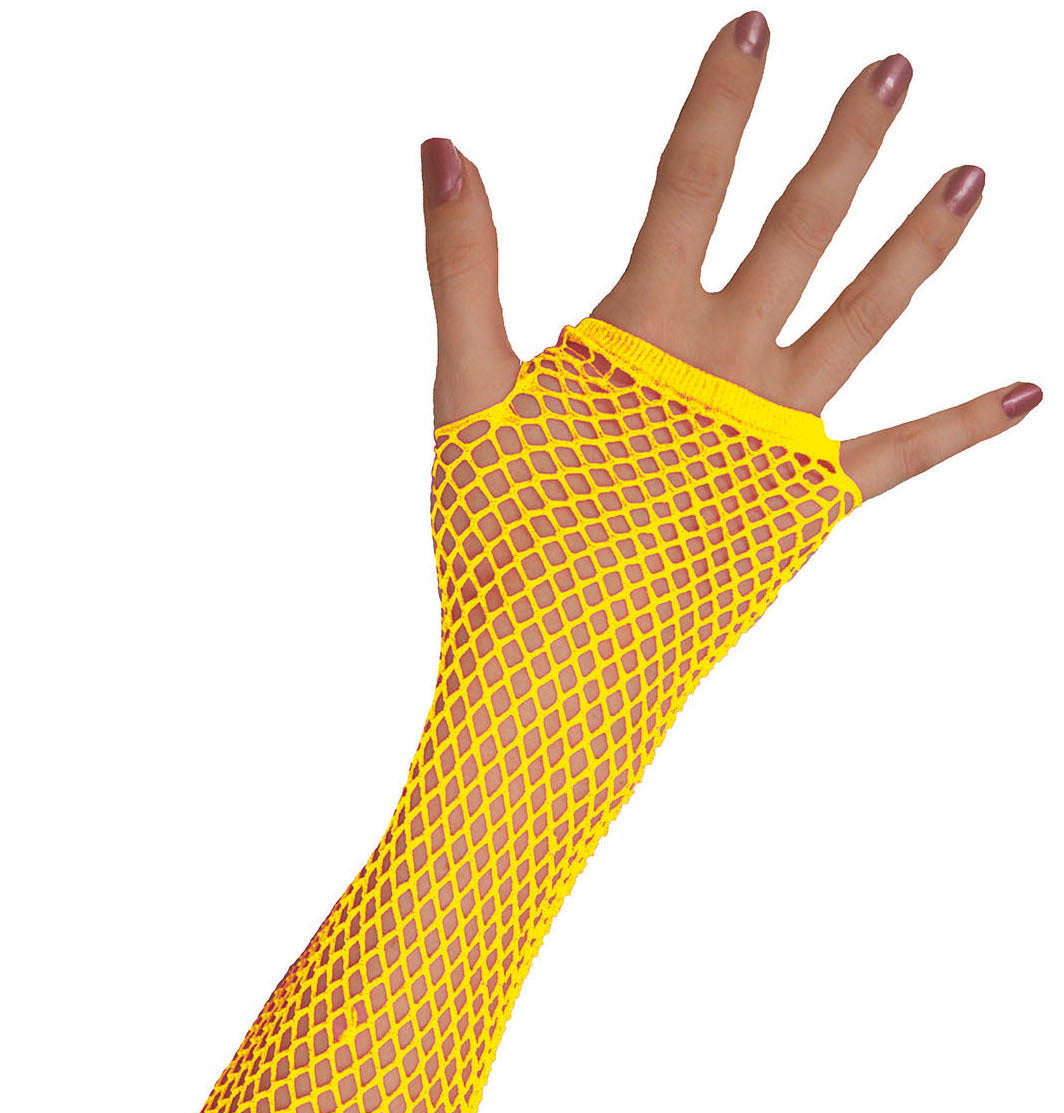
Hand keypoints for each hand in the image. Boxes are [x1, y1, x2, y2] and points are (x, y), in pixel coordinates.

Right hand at [419, 10, 1039, 499]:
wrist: (558, 667)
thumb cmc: (501, 537)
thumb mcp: (466, 392)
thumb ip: (462, 264)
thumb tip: (442, 143)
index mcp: (643, 331)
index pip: (690, 181)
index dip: (722, 97)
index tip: (756, 25)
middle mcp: (728, 365)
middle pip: (799, 230)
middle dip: (847, 144)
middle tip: (896, 69)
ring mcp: (777, 435)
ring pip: (866, 317)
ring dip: (920, 245)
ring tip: (975, 178)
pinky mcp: (807, 506)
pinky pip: (900, 457)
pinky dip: (963, 426)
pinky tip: (1028, 393)